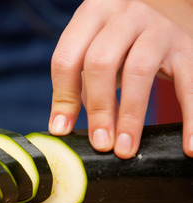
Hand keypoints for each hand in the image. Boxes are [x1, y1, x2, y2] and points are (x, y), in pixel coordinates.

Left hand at [48, 0, 192, 158]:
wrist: (169, 3)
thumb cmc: (122, 36)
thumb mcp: (95, 45)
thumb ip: (79, 79)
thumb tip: (63, 126)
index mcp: (92, 14)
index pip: (66, 58)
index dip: (62, 98)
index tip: (62, 130)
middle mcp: (123, 15)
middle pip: (100, 64)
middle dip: (98, 110)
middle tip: (100, 144)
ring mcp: (157, 27)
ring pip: (138, 72)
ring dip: (130, 116)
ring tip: (125, 148)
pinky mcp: (186, 44)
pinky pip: (189, 83)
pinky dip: (190, 117)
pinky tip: (188, 145)